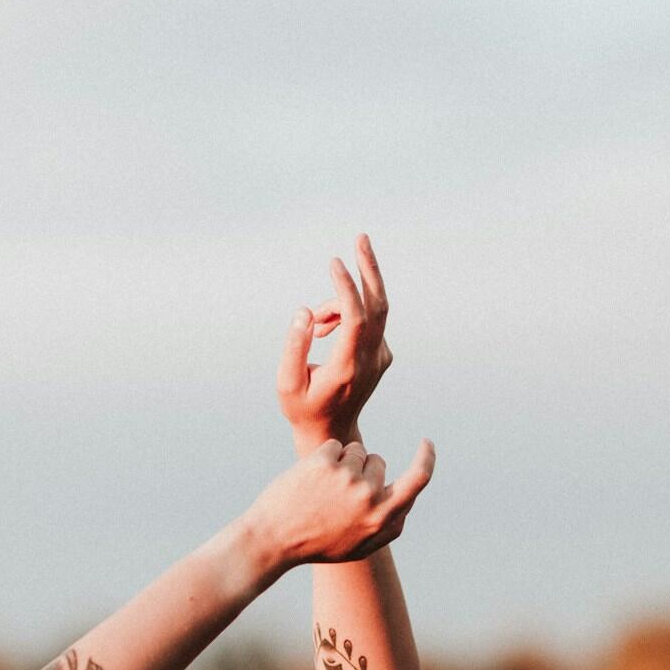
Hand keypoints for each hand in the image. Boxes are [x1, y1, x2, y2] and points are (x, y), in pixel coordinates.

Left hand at [244, 438, 434, 568]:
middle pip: (378, 462)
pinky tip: (309, 479)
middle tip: (335, 494)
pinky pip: (334, 446)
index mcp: (382, 518)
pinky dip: (323, 458)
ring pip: (356, 451)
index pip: (418, 479)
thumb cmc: (316, 545)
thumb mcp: (359, 547)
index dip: (426, 458)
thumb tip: (408, 505)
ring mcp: (347, 477)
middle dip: (363, 469)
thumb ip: (388, 528)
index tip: (426, 444)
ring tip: (320, 489)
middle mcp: (369, 496)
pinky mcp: (324, 462)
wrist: (271, 540)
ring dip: (342, 462)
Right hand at [276, 233, 393, 454]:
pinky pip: (368, 321)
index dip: (347, 288)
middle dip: (369, 269)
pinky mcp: (382, 355)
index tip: (334, 262)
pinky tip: (324, 330)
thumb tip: (305, 311)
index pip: (357, 318)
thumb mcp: (287, 383)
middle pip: (379, 305)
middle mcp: (371, 360)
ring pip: (370, 311)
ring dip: (341, 302)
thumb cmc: (303, 408)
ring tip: (314, 324)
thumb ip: (293, 346)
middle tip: (361, 237)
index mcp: (348, 368)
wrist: (333, 432)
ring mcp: (380, 357)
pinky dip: (346, 314)